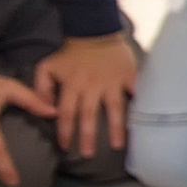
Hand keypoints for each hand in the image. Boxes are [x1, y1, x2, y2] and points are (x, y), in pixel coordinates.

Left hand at [31, 33, 135, 159]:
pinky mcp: (128, 76)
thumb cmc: (69, 54)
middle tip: (88, 155)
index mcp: (71, 85)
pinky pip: (135, 91)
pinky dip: (140, 104)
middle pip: (88, 114)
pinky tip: (145, 119)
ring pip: (114, 108)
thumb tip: (46, 110)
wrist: (94, 32)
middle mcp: (91, 86)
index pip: (66, 112)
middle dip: (87, 135)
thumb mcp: (46, 67)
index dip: (65, 131)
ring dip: (115, 128)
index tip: (65, 147)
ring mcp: (111, 82)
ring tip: (118, 146)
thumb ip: (40, 88)